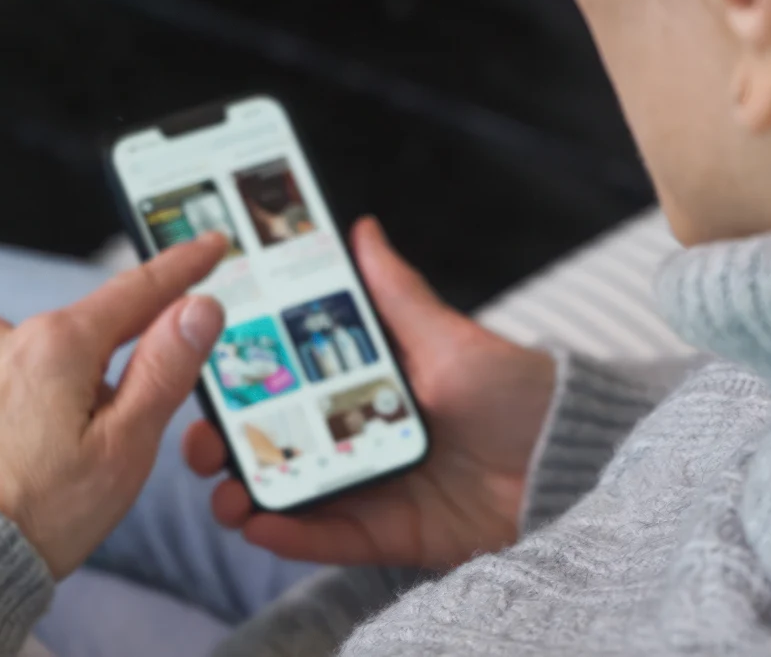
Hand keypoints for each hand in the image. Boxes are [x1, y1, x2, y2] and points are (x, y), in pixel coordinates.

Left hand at [0, 234, 227, 578]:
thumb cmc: (37, 516)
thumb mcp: (125, 448)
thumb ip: (165, 369)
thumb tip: (199, 307)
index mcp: (57, 344)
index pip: (137, 293)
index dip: (181, 270)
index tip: (209, 246)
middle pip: (73, 342)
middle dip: (90, 382)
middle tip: (86, 452)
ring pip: (18, 367)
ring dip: (33, 400)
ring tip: (26, 470)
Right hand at [184, 219, 555, 568]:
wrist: (572, 463)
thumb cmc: (515, 391)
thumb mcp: (447, 337)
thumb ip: (396, 292)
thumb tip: (363, 230)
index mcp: (369, 388)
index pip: (291, 387)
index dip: (245, 387)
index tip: (206, 380)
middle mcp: (362, 438)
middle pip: (281, 445)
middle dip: (232, 449)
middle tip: (198, 449)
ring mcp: (375, 489)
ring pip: (296, 496)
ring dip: (250, 498)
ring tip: (221, 498)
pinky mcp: (394, 535)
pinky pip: (333, 539)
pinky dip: (293, 535)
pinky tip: (258, 524)